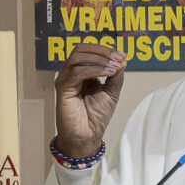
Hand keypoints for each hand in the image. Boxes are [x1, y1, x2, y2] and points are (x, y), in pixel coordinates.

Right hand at [52, 43, 125, 159]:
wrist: (88, 135)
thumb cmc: (96, 116)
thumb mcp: (111, 92)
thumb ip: (116, 76)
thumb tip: (122, 59)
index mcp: (82, 72)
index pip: (88, 50)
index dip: (105, 49)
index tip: (122, 55)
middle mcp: (71, 73)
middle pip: (80, 49)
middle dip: (102, 51)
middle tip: (118, 58)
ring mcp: (65, 79)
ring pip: (77, 58)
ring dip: (99, 59)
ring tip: (115, 66)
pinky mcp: (62, 88)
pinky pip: (76, 72)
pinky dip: (94, 70)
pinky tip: (108, 73)